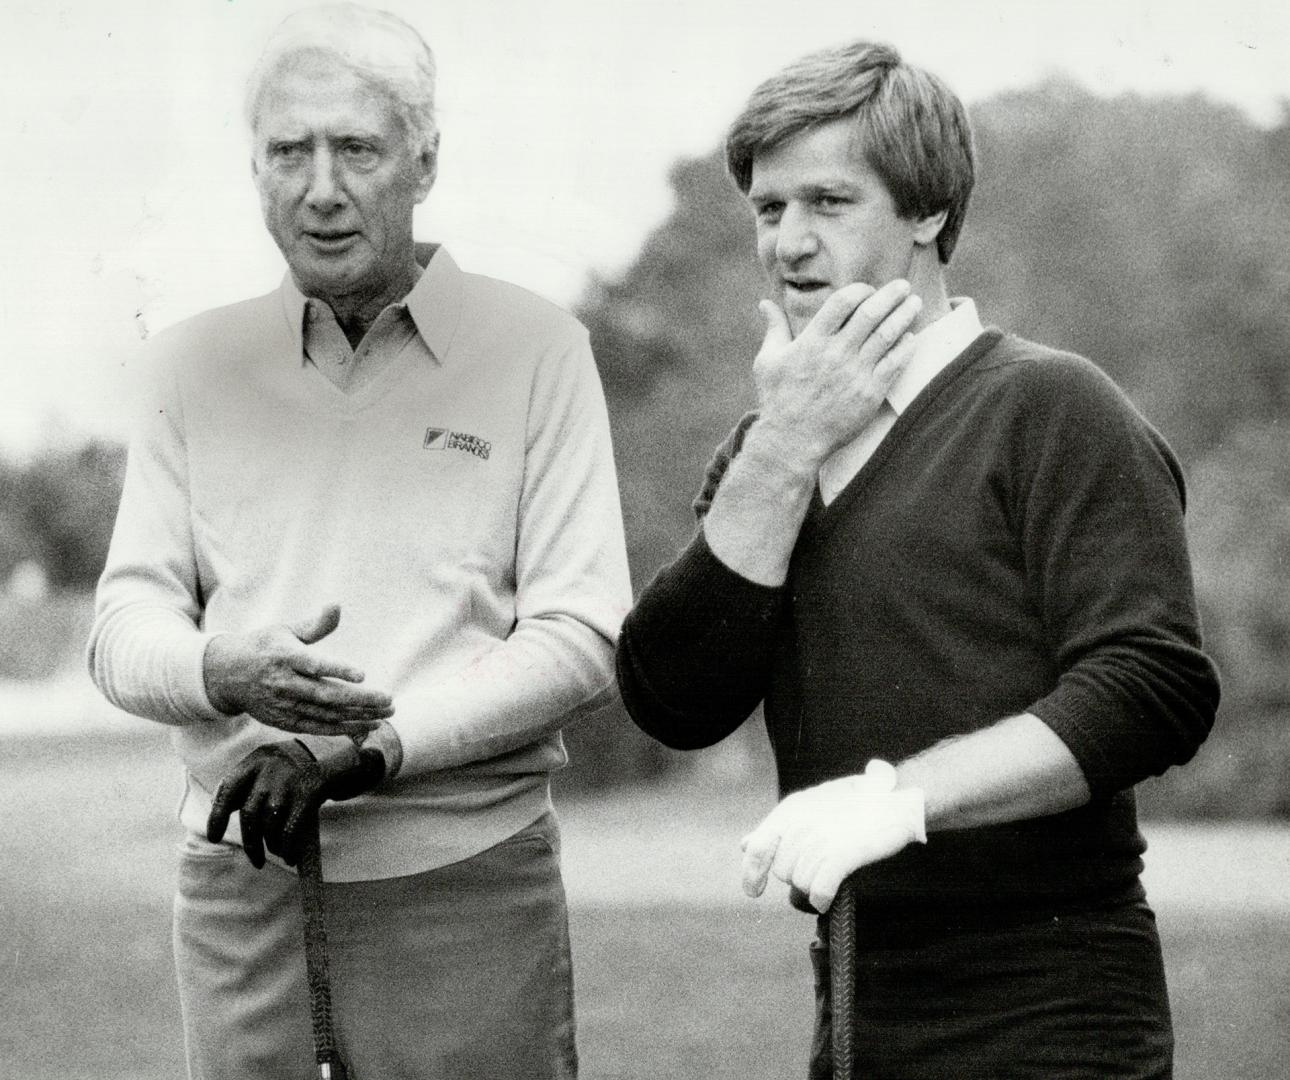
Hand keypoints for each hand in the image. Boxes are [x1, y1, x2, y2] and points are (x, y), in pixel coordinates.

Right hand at [202, 604, 392, 735]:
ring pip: (325, 715)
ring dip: (357, 717)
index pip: (314, 665)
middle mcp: (284, 684)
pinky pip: (316, 728)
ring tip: (385, 715)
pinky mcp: (283, 721)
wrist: (226, 675)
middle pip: (326, 695)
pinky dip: (341, 730)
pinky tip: (365, 727)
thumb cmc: (263, 647)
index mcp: (285, 657)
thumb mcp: (285, 630)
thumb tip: (336, 606)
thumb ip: (314, 624)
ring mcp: (283, 705)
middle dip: (359, 700)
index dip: (337, 670)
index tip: (362, 674)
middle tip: (388, 701)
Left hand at [206, 738, 385, 867]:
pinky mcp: (307, 794)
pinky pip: (290, 829)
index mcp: (256, 760)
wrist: (334, 764)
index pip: (227, 790)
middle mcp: (270, 768)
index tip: (214, 837)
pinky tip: (288, 856)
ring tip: (276, 852)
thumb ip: (244, 785)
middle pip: (250, 814)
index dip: (217, 816)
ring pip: (270, 824)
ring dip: (271, 845)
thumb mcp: (267, 768)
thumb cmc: (292, 772)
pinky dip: (287, 847)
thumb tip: (216, 814)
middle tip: (255, 859)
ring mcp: (289, 781)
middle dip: (250, 842)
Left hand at [740, 760, 925, 912]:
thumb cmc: (854, 805)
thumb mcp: (810, 807)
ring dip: (814, 886)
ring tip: (833, 872)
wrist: (896, 802)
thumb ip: (777, 827)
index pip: (758, 848)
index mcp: (790, 810)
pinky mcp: (841, 854)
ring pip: (801, 883)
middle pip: (783, 871)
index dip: (751, 873)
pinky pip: (819, 889)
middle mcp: (801, 824)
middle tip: (821, 866)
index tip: (753, 891)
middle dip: (798, 876)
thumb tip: (745, 844)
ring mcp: (820, 838)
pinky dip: (822, 899)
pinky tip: (827, 899)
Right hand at [752, 280, 921, 470]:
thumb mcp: (767, 361)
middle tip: (903, 286)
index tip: (868, 289)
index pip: (842, 302)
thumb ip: (774, 328)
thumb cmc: (778, 399)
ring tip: (915, 304)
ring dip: (904, 316)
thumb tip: (765, 303)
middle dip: (891, 295)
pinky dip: (905, 347)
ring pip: (887, 335)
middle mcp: (836, 354)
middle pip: (870, 313)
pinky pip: (894, 364)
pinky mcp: (870, 393)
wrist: (792, 440)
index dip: (860, 290)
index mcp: (812, 341)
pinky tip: (911, 337)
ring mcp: (855, 374)